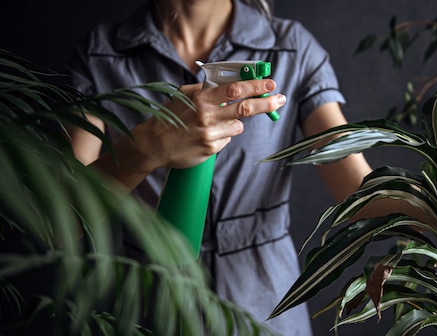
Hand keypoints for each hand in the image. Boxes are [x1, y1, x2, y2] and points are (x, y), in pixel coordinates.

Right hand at [132, 79, 285, 171]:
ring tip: (215, 124)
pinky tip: (206, 135)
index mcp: (201, 98)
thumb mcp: (184, 95)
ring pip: (237, 126)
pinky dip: (222, 136)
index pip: (235, 89)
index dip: (255, 86)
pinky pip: (227, 139)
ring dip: (234, 123)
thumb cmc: (170, 116)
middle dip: (266, 103)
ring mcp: (210, 133)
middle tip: (279, 99)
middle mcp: (207, 115)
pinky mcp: (211, 149)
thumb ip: (206, 88)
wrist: (153, 144)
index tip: (270, 83)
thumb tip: (231, 82)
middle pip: (246, 108)